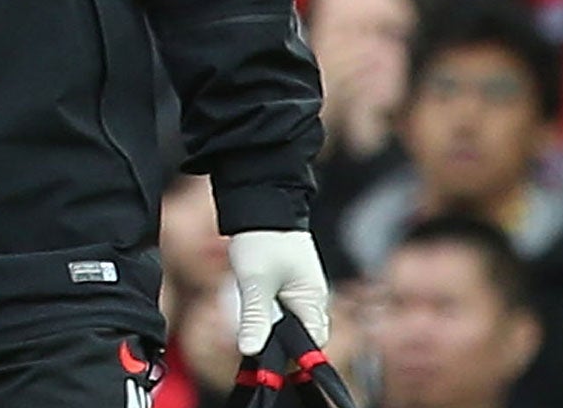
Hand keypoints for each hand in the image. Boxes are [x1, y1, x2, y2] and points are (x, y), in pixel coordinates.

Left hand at [230, 228, 329, 354]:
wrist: (260, 200)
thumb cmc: (262, 237)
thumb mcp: (255, 281)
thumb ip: (255, 318)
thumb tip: (251, 351)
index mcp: (312, 301)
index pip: (311, 344)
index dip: (290, 356)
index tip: (267, 361)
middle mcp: (311, 298)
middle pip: (299, 336)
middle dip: (278, 341)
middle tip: (252, 340)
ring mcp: (300, 289)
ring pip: (288, 321)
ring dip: (270, 325)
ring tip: (252, 317)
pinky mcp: (287, 281)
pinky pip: (281, 307)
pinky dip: (268, 311)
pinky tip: (253, 305)